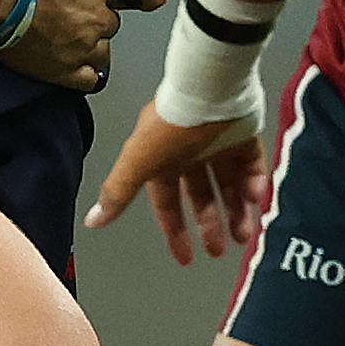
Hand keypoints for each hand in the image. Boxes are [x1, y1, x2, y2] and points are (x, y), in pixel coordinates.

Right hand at [0, 0, 117, 91]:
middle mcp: (97, 18)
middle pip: (108, 23)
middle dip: (93, 19)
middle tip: (66, 12)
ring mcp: (81, 47)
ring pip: (101, 52)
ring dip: (88, 46)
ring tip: (66, 38)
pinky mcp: (63, 71)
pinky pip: (87, 80)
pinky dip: (82, 74)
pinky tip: (69, 64)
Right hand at [82, 98, 273, 265]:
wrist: (210, 88)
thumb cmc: (172, 123)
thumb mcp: (139, 162)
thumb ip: (117, 193)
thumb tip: (91, 221)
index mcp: (161, 161)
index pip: (166, 203)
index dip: (175, 231)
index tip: (186, 257)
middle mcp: (188, 154)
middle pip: (201, 197)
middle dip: (210, 225)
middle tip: (219, 249)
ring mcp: (217, 144)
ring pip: (228, 186)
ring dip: (236, 211)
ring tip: (244, 233)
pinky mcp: (243, 135)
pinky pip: (251, 165)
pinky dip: (253, 182)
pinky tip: (253, 196)